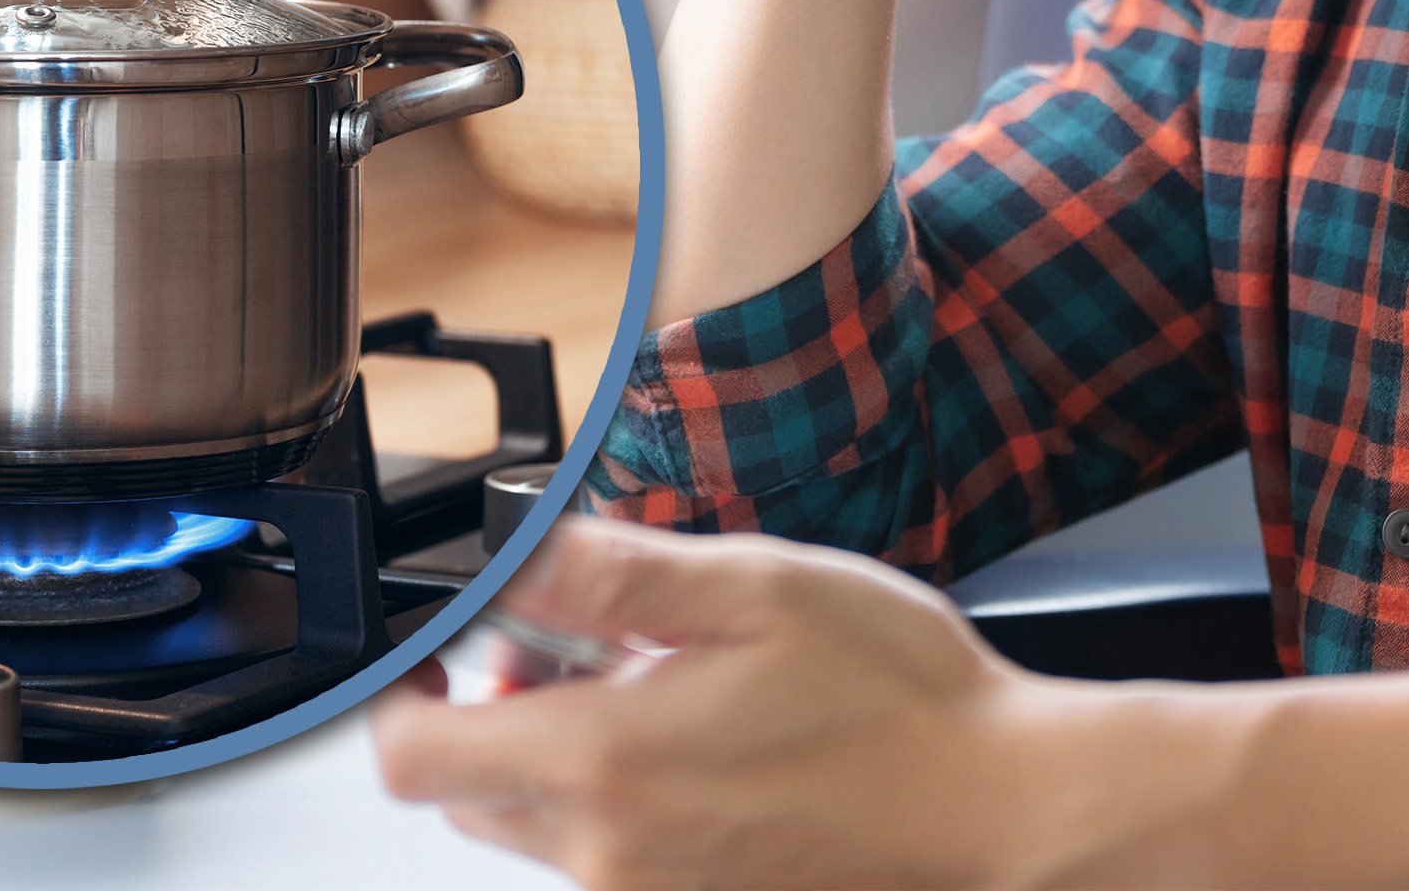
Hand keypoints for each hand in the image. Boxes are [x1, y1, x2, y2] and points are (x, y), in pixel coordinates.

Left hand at [373, 518, 1066, 887]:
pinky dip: (620, 799)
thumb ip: (614, 572)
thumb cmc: (904, 704)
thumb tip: (506, 552)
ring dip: (561, 753)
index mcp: (606, 763)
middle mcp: (608, 853)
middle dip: (492, 709)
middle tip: (584, 642)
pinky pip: (604, 858)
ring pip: (534, 824)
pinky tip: (706, 746)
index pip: (412, 752)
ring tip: (666, 686)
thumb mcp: (761, 589)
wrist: (1003, 814)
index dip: (405, 688)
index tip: (448, 639)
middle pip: (463, 790)